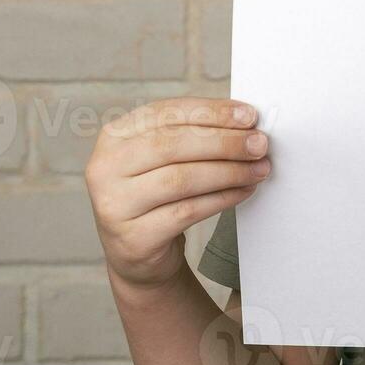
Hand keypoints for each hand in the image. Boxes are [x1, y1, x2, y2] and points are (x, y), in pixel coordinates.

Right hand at [86, 97, 269, 289]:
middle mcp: (105, 168)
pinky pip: (187, 211)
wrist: (136, 253)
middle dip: (224, 142)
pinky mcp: (133, 236)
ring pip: (182, 178)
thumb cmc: (156, 195)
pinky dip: (222, 198)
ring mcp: (114, 204)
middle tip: (259, 143)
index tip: (248, 115)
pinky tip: (243, 191)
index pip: (166, 113)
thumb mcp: (162, 159)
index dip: (211, 112)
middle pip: (173, 145)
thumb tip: (246, 122)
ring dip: (229, 171)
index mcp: (114, 137)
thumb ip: (193, 135)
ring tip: (259, 169)